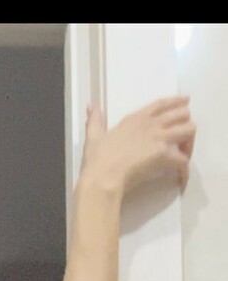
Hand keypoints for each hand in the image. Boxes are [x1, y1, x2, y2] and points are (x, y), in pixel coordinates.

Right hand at [81, 98, 195, 199]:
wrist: (103, 176)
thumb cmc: (97, 159)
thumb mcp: (94, 135)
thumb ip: (95, 120)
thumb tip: (91, 105)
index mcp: (136, 118)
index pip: (162, 104)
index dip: (175, 102)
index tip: (185, 101)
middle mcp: (152, 124)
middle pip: (181, 114)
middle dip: (185, 123)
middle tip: (182, 139)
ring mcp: (160, 138)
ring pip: (189, 130)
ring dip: (189, 143)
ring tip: (183, 156)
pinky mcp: (164, 154)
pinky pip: (184, 160)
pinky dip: (184, 170)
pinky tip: (180, 179)